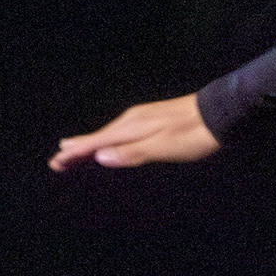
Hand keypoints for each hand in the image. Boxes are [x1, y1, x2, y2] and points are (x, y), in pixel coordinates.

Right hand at [50, 94, 217, 170]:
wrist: (219, 112)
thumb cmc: (194, 134)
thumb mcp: (163, 147)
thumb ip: (132, 153)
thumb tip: (100, 157)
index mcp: (132, 128)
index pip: (95, 143)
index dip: (75, 154)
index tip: (56, 163)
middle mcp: (132, 119)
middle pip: (98, 137)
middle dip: (77, 148)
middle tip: (58, 159)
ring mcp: (142, 116)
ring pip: (108, 133)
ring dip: (91, 144)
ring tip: (75, 150)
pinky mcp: (151, 118)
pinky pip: (120, 131)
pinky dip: (107, 139)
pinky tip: (109, 142)